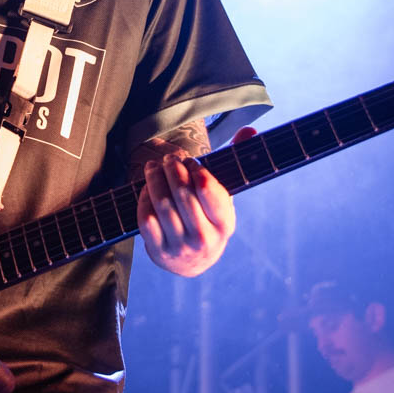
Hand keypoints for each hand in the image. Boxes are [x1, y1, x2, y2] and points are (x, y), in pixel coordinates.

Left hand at [138, 127, 253, 276]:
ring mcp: (180, 246)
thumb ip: (234, 163)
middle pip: (182, 194)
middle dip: (172, 170)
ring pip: (162, 205)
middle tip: (169, 159)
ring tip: (153, 167)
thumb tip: (249, 130)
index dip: (195, 170)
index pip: (208, 190)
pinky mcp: (159, 251)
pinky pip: (146, 219)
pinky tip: (146, 189)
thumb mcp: (224, 198)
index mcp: (225, 223)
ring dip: (154, 180)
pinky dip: (144, 199)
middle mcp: (204, 238)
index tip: (190, 162)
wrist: (192, 262)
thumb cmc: (208, 218)